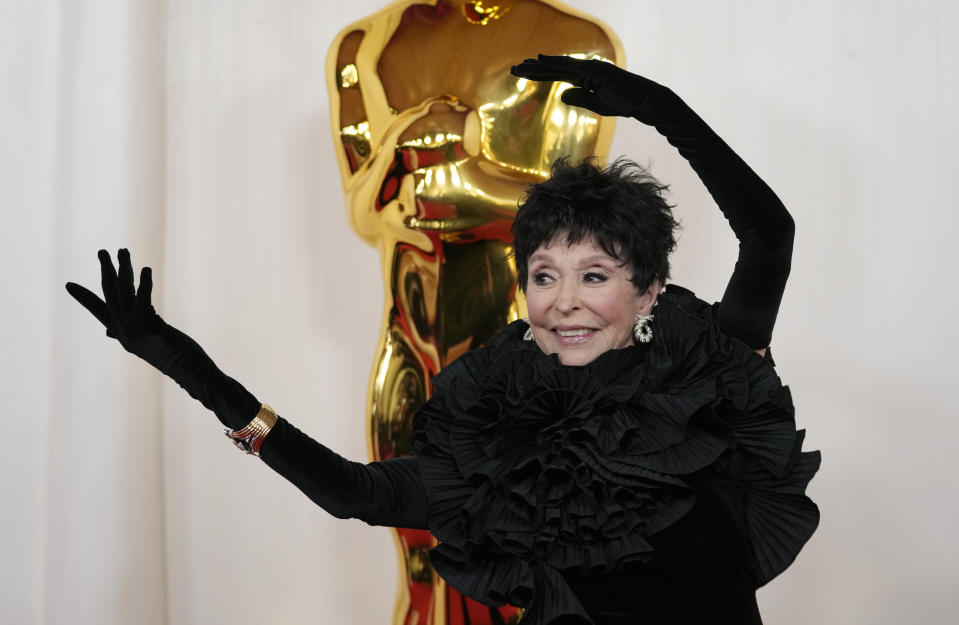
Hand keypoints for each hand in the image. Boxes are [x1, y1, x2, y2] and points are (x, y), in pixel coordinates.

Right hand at [65, 249, 170, 365]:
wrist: (190, 372)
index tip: (68, 285)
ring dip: (124, 269)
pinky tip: (145, 270)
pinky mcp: (151, 330)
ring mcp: (136, 331)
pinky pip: (145, 301)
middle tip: (102, 251)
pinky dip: (144, 284)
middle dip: (106, 271)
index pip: (100, 312)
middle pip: (112, 295)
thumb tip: (107, 331)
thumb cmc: (173, 357)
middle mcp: (125, 332)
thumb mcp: (146, 344)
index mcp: (122, 334)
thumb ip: (127, 333)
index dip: (85, 298)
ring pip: (126, 293)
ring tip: (123, 250)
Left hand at [510, 54, 672, 123]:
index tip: (523, 73)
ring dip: (539, 66)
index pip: (557, 75)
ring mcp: (591, 68)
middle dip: (533, 69)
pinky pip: (572, 67)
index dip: (539, 74)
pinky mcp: (596, 70)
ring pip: (559, 66)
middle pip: (554, 69)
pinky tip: (541, 60)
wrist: (643, 101)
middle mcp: (586, 70)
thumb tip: (561, 96)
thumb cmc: (624, 104)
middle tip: (513, 69)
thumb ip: (580, 98)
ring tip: (520, 67)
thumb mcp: (597, 105)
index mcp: (585, 78)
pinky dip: (556, 63)